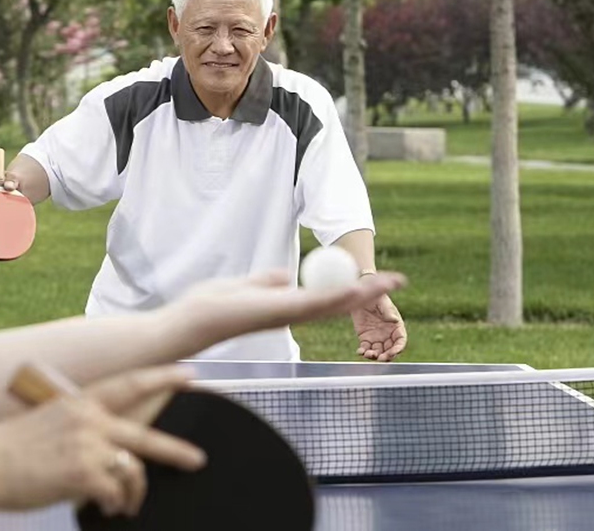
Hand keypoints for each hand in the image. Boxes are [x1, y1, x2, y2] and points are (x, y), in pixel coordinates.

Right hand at [0, 365, 205, 516]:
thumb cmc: (7, 448)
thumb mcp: (47, 419)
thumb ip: (78, 425)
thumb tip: (102, 445)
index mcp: (79, 402)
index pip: (130, 383)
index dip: (162, 377)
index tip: (188, 374)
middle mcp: (88, 420)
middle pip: (145, 436)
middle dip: (176, 450)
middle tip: (196, 459)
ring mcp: (87, 447)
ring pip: (133, 470)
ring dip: (135, 494)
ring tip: (128, 506)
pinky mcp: (83, 474)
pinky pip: (115, 494)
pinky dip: (115, 505)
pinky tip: (108, 508)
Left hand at [177, 269, 407, 342]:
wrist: (195, 318)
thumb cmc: (212, 305)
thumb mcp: (246, 284)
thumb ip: (268, 280)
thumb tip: (286, 275)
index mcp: (287, 307)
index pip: (328, 298)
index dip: (354, 289)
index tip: (376, 279)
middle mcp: (293, 314)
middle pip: (340, 302)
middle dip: (370, 292)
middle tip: (398, 280)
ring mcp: (289, 315)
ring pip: (335, 303)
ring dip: (363, 292)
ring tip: (387, 283)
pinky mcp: (280, 313)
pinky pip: (316, 303)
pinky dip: (337, 296)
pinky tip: (355, 290)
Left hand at [352, 294, 406, 361]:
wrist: (361, 296)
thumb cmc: (376, 297)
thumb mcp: (383, 302)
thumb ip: (388, 311)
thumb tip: (394, 320)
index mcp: (396, 327)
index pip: (400, 341)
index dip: (398, 348)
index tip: (394, 352)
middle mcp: (388, 335)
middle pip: (390, 350)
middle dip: (386, 356)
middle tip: (381, 358)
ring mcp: (376, 338)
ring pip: (378, 352)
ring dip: (374, 356)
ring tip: (368, 354)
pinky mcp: (365, 338)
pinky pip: (365, 348)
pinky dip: (363, 352)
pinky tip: (360, 352)